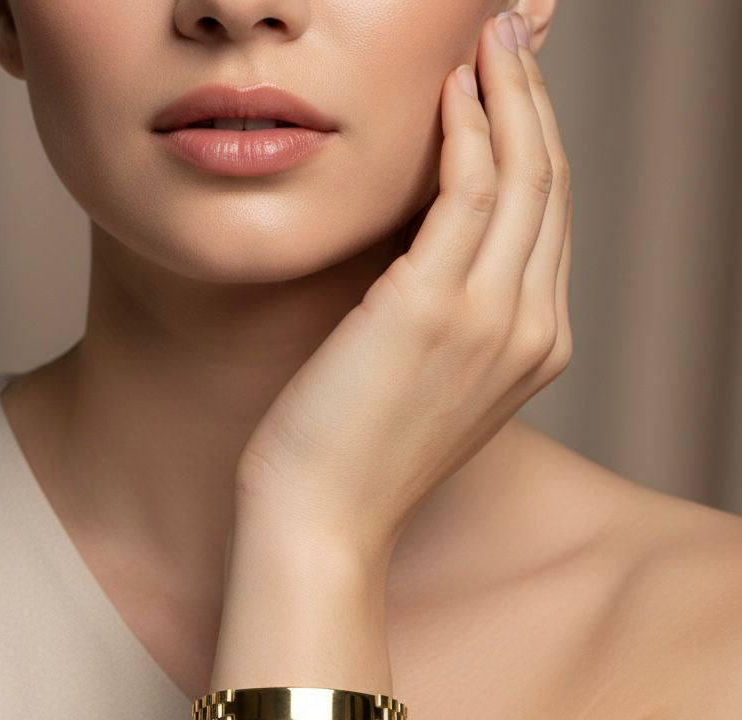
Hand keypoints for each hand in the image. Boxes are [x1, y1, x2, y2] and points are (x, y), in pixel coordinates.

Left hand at [235, 13, 573, 571]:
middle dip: (533, 101)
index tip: (509, 90)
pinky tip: (447, 92)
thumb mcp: (427, 376)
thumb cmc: (357, 449)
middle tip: (506, 38)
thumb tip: (433, 240)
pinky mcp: (434, 308)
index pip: (547, 220)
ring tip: (484, 40)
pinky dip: (464, 131)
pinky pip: (468, 193)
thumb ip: (453, 312)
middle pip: (550, 186)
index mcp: (535, 346)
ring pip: (522, 176)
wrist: (324, 517)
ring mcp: (492, 318)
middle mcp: (531, 328)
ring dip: (507, 95)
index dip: (533, 144)